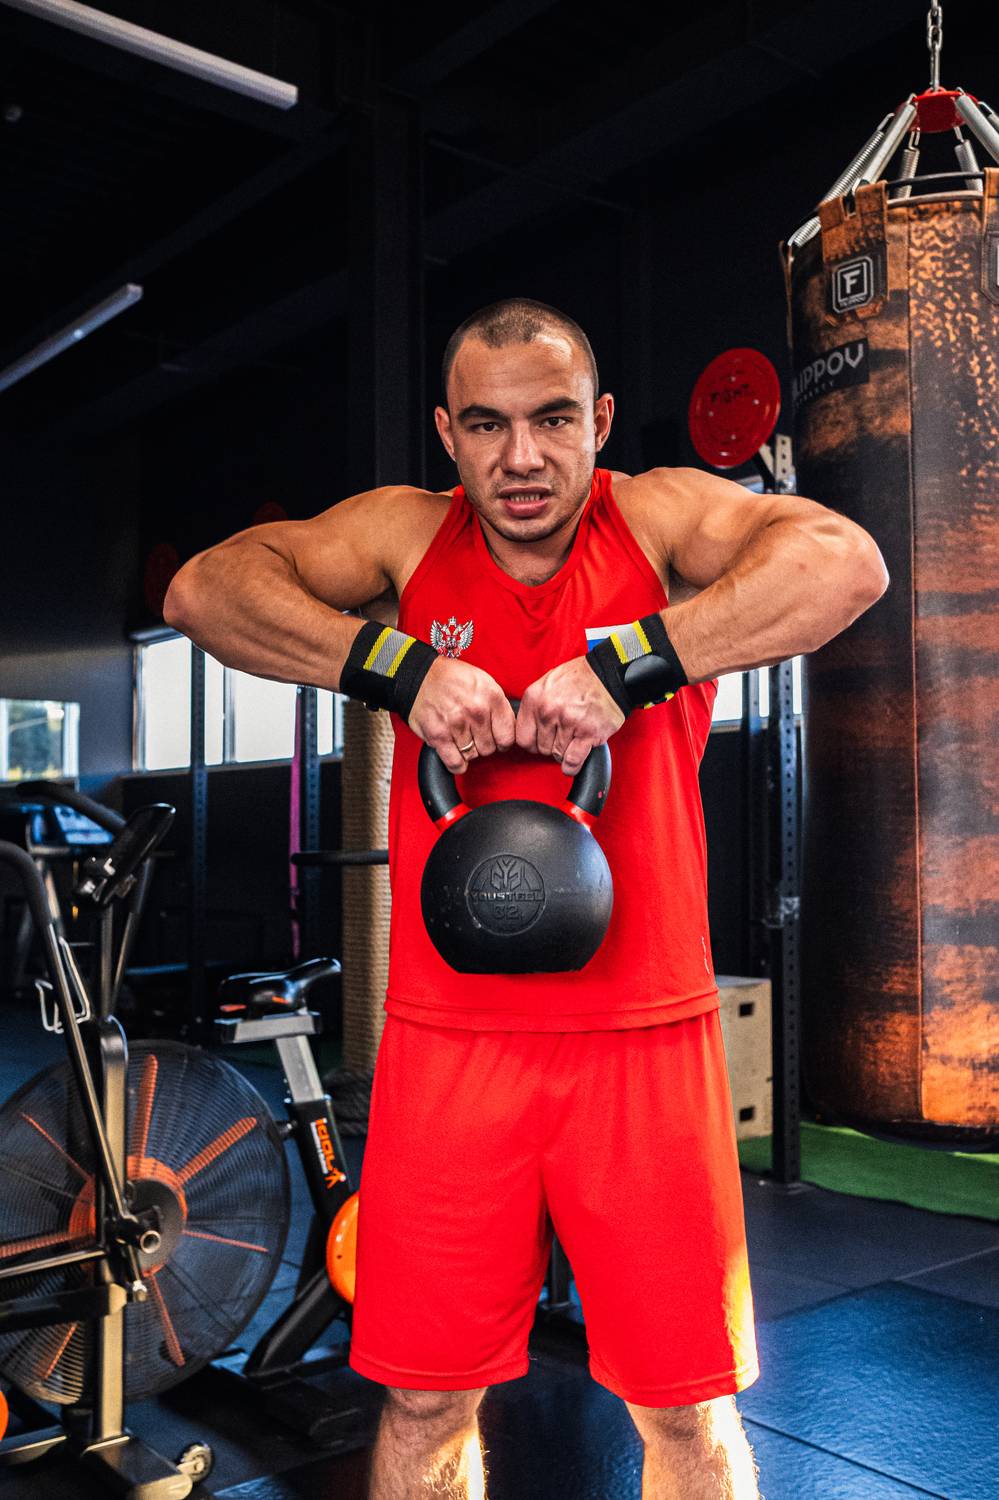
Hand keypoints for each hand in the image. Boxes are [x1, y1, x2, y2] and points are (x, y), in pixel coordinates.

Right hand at [408, 657, 515, 773]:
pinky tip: (454, 754)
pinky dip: (456, 764)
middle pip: (490, 748)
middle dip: (483, 744)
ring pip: (473, 755)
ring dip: (467, 751)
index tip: (496, 739)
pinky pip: (455, 763)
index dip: (502, 741)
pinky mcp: (439, 735)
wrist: (421, 676)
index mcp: (492, 696)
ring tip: (460, 737)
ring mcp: (457, 724)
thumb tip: (510, 730)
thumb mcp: (484, 682)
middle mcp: (476, 711)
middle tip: (473, 735)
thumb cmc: (452, 679)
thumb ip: (498, 706)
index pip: (508, 736)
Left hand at [516, 657, 624, 775]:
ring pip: (557, 755)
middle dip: (551, 746)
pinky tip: (575, 762)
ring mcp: (568, 722)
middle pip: (540, 748)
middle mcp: (548, 710)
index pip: (522, 738)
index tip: (541, 741)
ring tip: (574, 739)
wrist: (610, 674)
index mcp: (534, 698)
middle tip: (563, 736)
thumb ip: (535, 706)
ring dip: (565, 752)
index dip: (532, 743)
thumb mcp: (548, 683)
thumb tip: (529, 729)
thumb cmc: (580, 678)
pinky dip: (573, 766)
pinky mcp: (587, 733)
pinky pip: (572, 760)